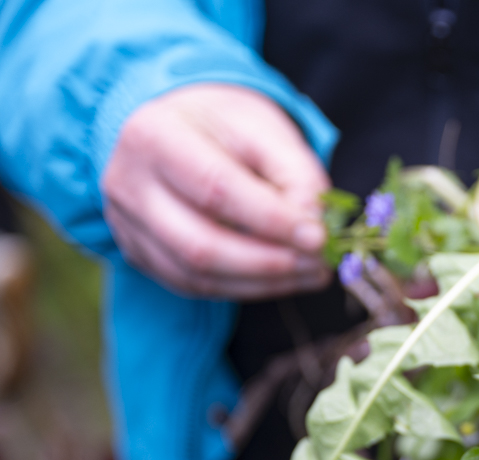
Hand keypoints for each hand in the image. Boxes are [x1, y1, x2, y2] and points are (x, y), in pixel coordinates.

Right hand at [102, 83, 331, 299]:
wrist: (175, 126)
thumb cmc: (223, 124)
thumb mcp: (264, 127)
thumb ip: (296, 172)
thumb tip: (315, 224)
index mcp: (154, 135)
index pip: (216, 189)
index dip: (272, 220)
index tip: (319, 237)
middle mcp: (129, 183)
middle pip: (201, 244)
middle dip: (270, 262)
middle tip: (320, 264)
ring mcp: (128, 224)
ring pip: (197, 274)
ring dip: (263, 282)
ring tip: (311, 273)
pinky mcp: (140, 252)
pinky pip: (193, 285)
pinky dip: (244, 288)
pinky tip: (282, 279)